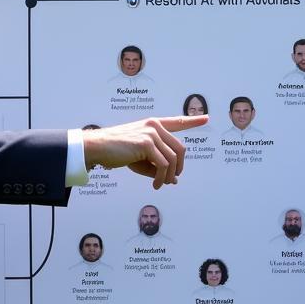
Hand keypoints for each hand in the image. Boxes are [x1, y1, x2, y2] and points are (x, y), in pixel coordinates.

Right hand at [82, 115, 207, 188]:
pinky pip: (163, 165)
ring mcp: (151, 133)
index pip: (177, 122)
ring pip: (173, 159)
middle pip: (180, 149)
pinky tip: (155, 185)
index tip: (207, 118)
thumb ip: (158, 166)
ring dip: (168, 176)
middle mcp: (154, 126)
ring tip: (160, 185)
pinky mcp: (146, 143)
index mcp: (153, 125)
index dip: (192, 121)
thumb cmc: (117, 153)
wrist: (98, 147)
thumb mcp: (141, 159)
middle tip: (170, 180)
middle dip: (179, 167)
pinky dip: (161, 178)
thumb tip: (175, 180)